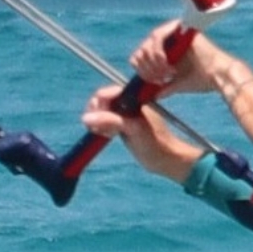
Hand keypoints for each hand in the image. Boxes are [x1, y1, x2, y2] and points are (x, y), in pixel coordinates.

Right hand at [79, 82, 202, 182]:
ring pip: (102, 111)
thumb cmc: (155, 144)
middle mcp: (129, 102)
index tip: (95, 117)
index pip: (109, 92)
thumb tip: (86, 118)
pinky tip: (107, 136)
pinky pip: (106, 121)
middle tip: (97, 128)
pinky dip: (101, 127)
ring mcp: (125, 114)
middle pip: (103, 100)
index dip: (99, 102)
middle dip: (96, 112)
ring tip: (102, 132)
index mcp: (135, 97)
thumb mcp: (133, 130)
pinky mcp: (122, 125)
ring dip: (97, 121)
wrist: (166, 160)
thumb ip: (111, 121)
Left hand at [129, 20, 236, 94]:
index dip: (141, 69)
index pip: (142, 55)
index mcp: (167, 50)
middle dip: (146, 68)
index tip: (152, 82)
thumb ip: (165, 87)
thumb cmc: (203, 79)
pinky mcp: (179, 28)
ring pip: (147, 43)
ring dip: (152, 61)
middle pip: (141, 49)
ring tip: (165, 73)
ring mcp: (173, 32)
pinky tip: (166, 63)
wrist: (218, 75)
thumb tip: (154, 95)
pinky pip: (157, 36)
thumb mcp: (178, 84)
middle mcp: (169, 39)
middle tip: (159, 79)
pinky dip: (157, 51)